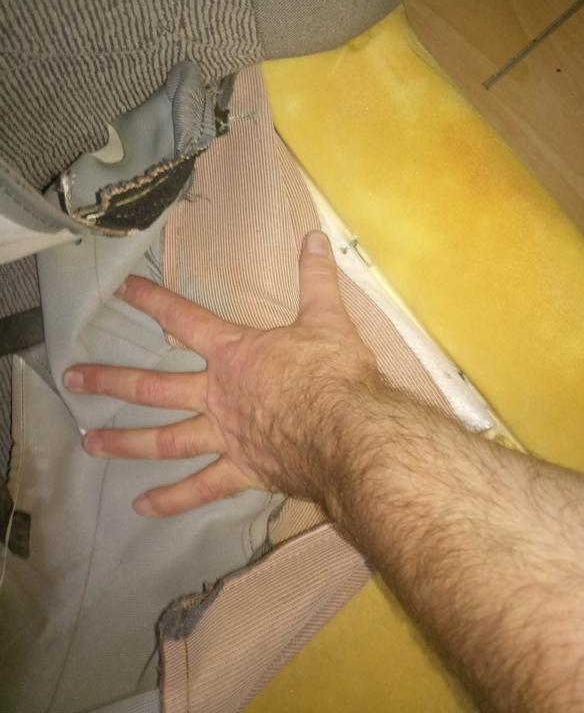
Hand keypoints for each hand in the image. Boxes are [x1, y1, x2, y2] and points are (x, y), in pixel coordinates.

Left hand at [64, 232, 378, 516]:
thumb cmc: (335, 374)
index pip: (184, 318)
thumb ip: (316, 279)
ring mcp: (225, 436)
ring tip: (90, 443)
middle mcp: (217, 395)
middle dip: (112, 381)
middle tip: (72, 380)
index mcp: (234, 354)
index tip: (121, 290)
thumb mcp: (328, 319)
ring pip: (166, 440)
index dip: (151, 301)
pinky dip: (172, 499)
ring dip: (126, 441)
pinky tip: (142, 507)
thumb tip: (317, 237)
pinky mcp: (242, 470)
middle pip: (155, 387)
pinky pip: (201, 488)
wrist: (350, 432)